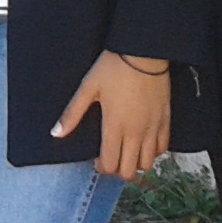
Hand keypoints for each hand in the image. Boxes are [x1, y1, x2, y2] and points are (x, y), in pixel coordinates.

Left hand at [54, 52, 170, 180]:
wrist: (144, 51)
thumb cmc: (113, 67)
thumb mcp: (88, 87)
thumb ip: (72, 113)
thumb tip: (55, 134)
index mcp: (114, 126)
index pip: (110, 164)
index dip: (102, 168)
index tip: (97, 159)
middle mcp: (135, 132)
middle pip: (129, 171)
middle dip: (118, 171)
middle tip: (111, 158)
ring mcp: (153, 127)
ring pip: (147, 164)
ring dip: (136, 163)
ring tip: (127, 151)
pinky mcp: (165, 120)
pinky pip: (163, 148)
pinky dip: (153, 152)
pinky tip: (143, 142)